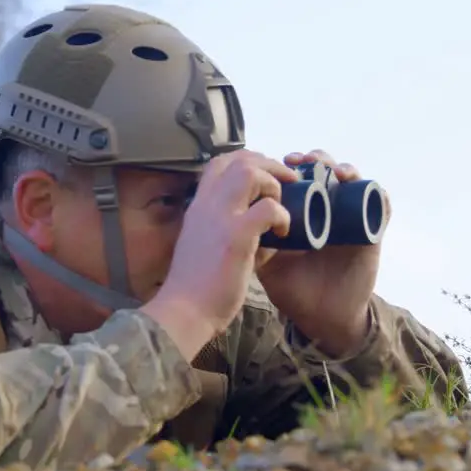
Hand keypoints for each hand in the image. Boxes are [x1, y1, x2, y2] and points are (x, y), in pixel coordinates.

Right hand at [141, 149, 297, 358]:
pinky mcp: (236, 236)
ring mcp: (220, 217)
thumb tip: (266, 236)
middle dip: (267, 163)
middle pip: (237, 160)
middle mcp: (206, 204)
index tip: (263, 177)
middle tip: (285, 180)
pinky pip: (268, 208)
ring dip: (273, 182)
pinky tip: (284, 232)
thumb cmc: (196, 286)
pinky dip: (282, 216)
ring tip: (283, 202)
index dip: (245, 161)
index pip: (218, 163)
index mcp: (198, 207)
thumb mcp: (208, 248)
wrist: (184, 311)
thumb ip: (233, 233)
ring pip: (249, 172)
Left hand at [257, 149, 387, 356]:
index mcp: (300, 213)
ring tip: (332, 171)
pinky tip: (365, 187)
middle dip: (315, 159)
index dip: (291, 165)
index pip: (299, 178)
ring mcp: (349, 220)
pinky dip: (377, 193)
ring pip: (352, 182)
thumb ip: (250, 242)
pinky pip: (381, 207)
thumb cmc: (293, 289)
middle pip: (325, 172)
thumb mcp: (265, 262)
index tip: (278, 162)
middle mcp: (326, 211)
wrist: (322, 318)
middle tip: (301, 161)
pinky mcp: (371, 234)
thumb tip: (230, 219)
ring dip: (344, 168)